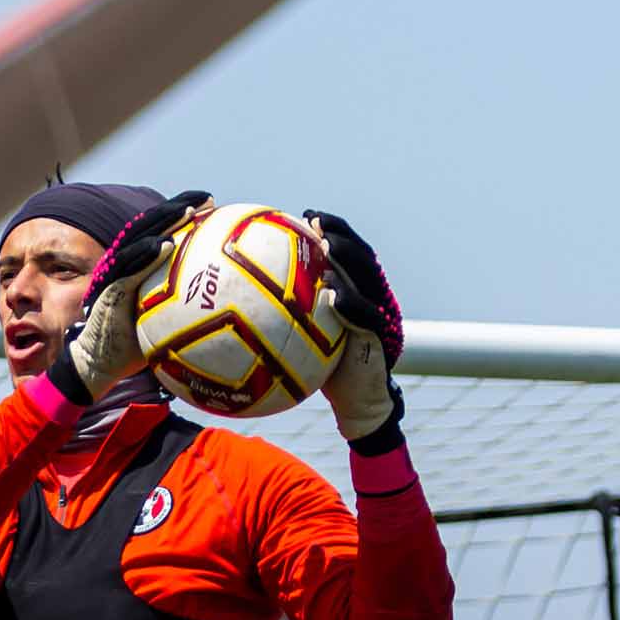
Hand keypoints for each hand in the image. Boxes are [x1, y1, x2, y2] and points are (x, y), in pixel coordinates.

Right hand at [61, 190, 211, 398]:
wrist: (99, 364)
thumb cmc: (135, 344)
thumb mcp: (164, 321)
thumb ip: (185, 307)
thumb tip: (225, 305)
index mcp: (138, 266)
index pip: (160, 231)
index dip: (182, 212)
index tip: (212, 202)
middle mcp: (125, 264)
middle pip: (150, 226)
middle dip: (177, 208)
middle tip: (206, 198)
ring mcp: (115, 276)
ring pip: (139, 241)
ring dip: (164, 224)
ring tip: (188, 212)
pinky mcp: (108, 292)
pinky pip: (129, 270)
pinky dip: (147, 256)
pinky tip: (165, 246)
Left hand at [303, 209, 405, 446]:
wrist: (357, 404)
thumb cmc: (323, 371)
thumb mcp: (300, 338)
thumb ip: (282, 315)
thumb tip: (237, 301)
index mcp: (355, 291)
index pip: (346, 251)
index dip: (331, 228)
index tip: (305, 215)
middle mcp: (372, 298)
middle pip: (362, 257)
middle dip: (341, 234)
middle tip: (315, 222)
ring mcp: (380, 317)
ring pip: (369, 279)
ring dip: (348, 260)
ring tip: (327, 247)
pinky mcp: (382, 339)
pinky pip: (368, 318)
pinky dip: (351, 304)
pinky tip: (332, 296)